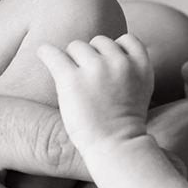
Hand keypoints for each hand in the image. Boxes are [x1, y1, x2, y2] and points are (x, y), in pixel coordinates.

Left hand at [38, 34, 153, 150]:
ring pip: (77, 46)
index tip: (107, 66)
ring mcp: (96, 69)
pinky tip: (44, 55)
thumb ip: (133, 68)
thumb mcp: (143, 90)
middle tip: (88, 82)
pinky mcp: (71, 79)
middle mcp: (120, 62)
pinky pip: (53, 53)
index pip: (126, 40)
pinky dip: (46, 53)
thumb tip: (114, 47)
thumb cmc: (124, 124)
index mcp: (141, 65)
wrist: (115, 147)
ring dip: (73, 60)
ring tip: (73, 83)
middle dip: (92, 58)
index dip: (115, 51)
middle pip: (99, 42)